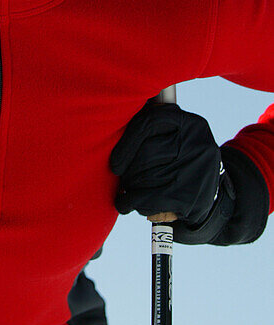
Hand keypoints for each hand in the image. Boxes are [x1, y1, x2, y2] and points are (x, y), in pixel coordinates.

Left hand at [109, 102, 268, 244]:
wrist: (212, 190)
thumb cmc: (181, 156)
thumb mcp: (176, 133)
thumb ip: (151, 125)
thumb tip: (112, 122)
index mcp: (191, 123)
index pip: (148, 123)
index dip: (126, 143)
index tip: (115, 161)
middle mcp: (197, 144)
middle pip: (145, 154)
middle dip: (128, 168)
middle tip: (123, 174)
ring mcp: (195, 171)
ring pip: (144, 178)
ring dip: (129, 185)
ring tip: (128, 186)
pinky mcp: (189, 197)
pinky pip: (148, 200)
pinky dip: (130, 202)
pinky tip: (125, 203)